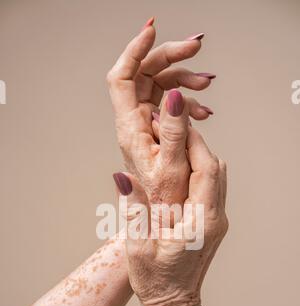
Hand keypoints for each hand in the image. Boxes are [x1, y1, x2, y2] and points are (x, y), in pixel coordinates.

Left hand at [107, 19, 214, 205]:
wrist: (161, 222)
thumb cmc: (163, 203)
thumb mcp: (172, 168)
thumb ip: (172, 132)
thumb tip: (172, 97)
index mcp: (130, 130)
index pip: (121, 78)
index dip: (133, 51)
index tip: (153, 31)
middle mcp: (134, 124)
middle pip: (143, 75)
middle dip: (169, 57)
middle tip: (197, 48)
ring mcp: (145, 126)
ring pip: (159, 86)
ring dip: (183, 80)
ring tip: (207, 85)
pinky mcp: (157, 132)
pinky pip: (170, 105)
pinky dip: (188, 101)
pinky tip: (204, 111)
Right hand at [113, 125, 227, 305]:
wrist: (175, 304)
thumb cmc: (156, 281)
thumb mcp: (138, 248)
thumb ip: (132, 210)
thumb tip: (122, 176)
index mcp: (202, 222)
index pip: (206, 169)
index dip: (192, 142)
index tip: (173, 122)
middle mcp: (216, 218)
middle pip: (215, 167)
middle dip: (193, 143)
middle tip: (167, 127)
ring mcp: (217, 220)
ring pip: (216, 174)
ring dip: (196, 155)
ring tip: (169, 143)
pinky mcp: (212, 222)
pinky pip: (211, 186)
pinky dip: (198, 170)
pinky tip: (177, 168)